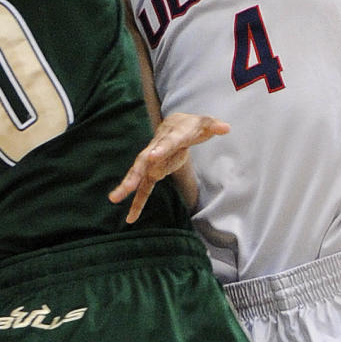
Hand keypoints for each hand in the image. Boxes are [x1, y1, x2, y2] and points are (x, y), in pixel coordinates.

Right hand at [109, 112, 229, 223]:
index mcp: (171, 136)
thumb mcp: (205, 124)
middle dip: (135, 173)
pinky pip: (143, 187)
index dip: (160, 150)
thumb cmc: (192, 124)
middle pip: (144, 160)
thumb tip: (226, 127)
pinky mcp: (152, 171)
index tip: (151, 157)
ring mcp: (152, 160)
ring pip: (138, 173)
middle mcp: (157, 148)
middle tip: (126, 186)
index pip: (166, 143)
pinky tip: (130, 218)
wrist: (176, 123)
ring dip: (127, 186)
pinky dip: (137, 201)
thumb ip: (214, 126)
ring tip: (114, 198)